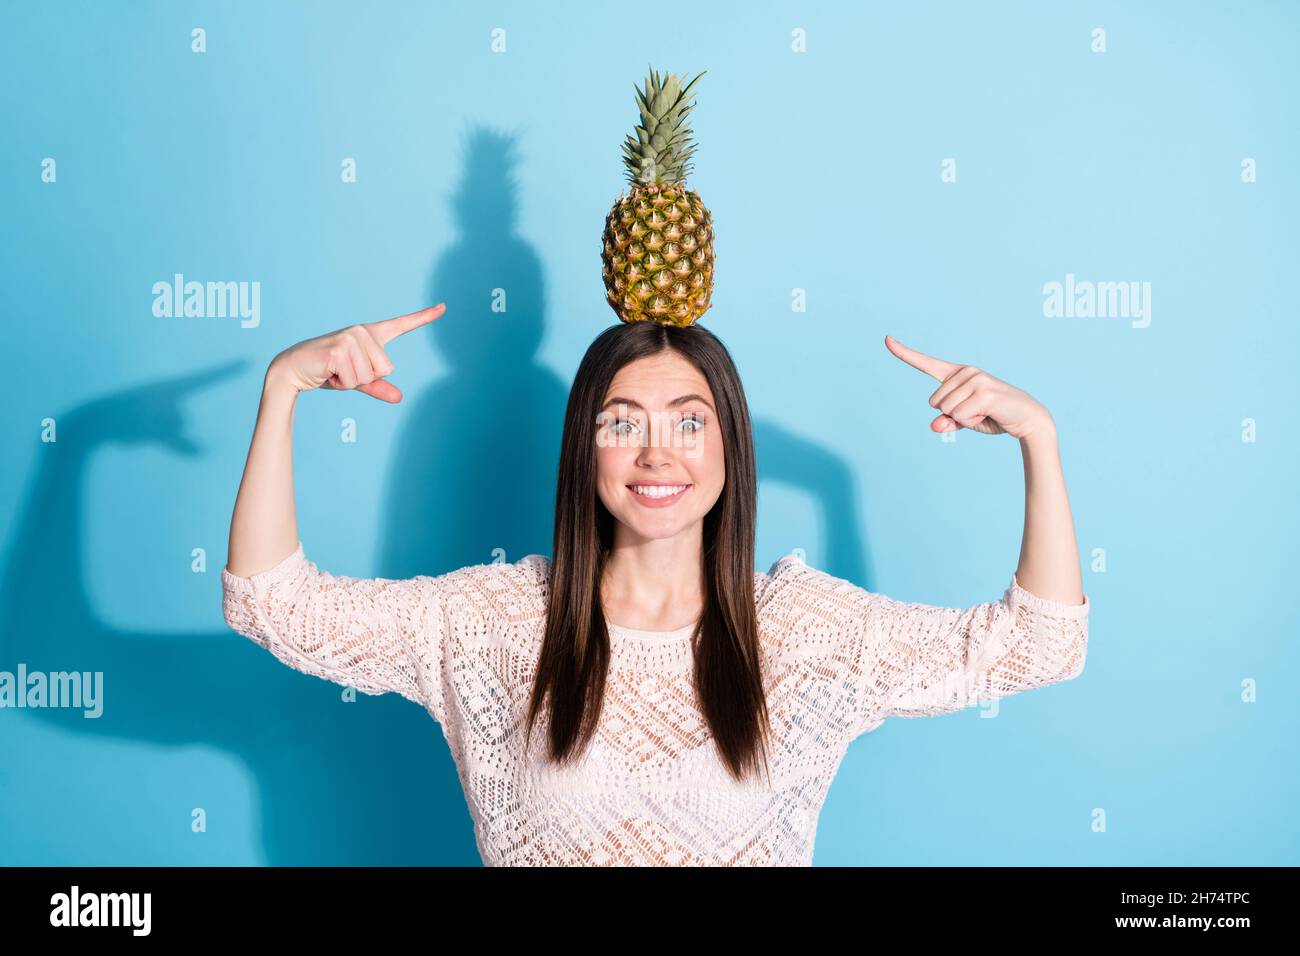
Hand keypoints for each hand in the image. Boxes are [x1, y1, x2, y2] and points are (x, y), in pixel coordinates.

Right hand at [268, 303, 444, 402]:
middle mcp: (362, 332)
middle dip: (364, 378)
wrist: (293, 370)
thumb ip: (378, 387)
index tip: (444, 306)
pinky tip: (327, 371)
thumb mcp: (356, 380)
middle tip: (342, 370)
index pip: (402, 324)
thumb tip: (399, 398)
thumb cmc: (327, 372)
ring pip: (370, 376)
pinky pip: (355, 381)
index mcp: (370, 335)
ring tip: (333, 370)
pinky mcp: (339, 350)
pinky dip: (341, 384)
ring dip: (351, 382)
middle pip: (386, 369)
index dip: (424, 317)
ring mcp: (350, 338)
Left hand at [884, 335, 1054, 440]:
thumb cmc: (993, 416)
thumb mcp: (965, 420)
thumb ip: (947, 421)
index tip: (886, 339)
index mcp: (957, 374)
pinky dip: (972, 421)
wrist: (1028, 419)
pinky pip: (960, 415)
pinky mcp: (984, 392)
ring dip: (964, 419)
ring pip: (947, 410)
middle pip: (935, 402)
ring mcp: (976, 379)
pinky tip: (990, 414)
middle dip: (953, 415)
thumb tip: (934, 425)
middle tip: (978, 411)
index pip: (926, 363)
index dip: (904, 353)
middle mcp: (965, 372)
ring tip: (986, 412)